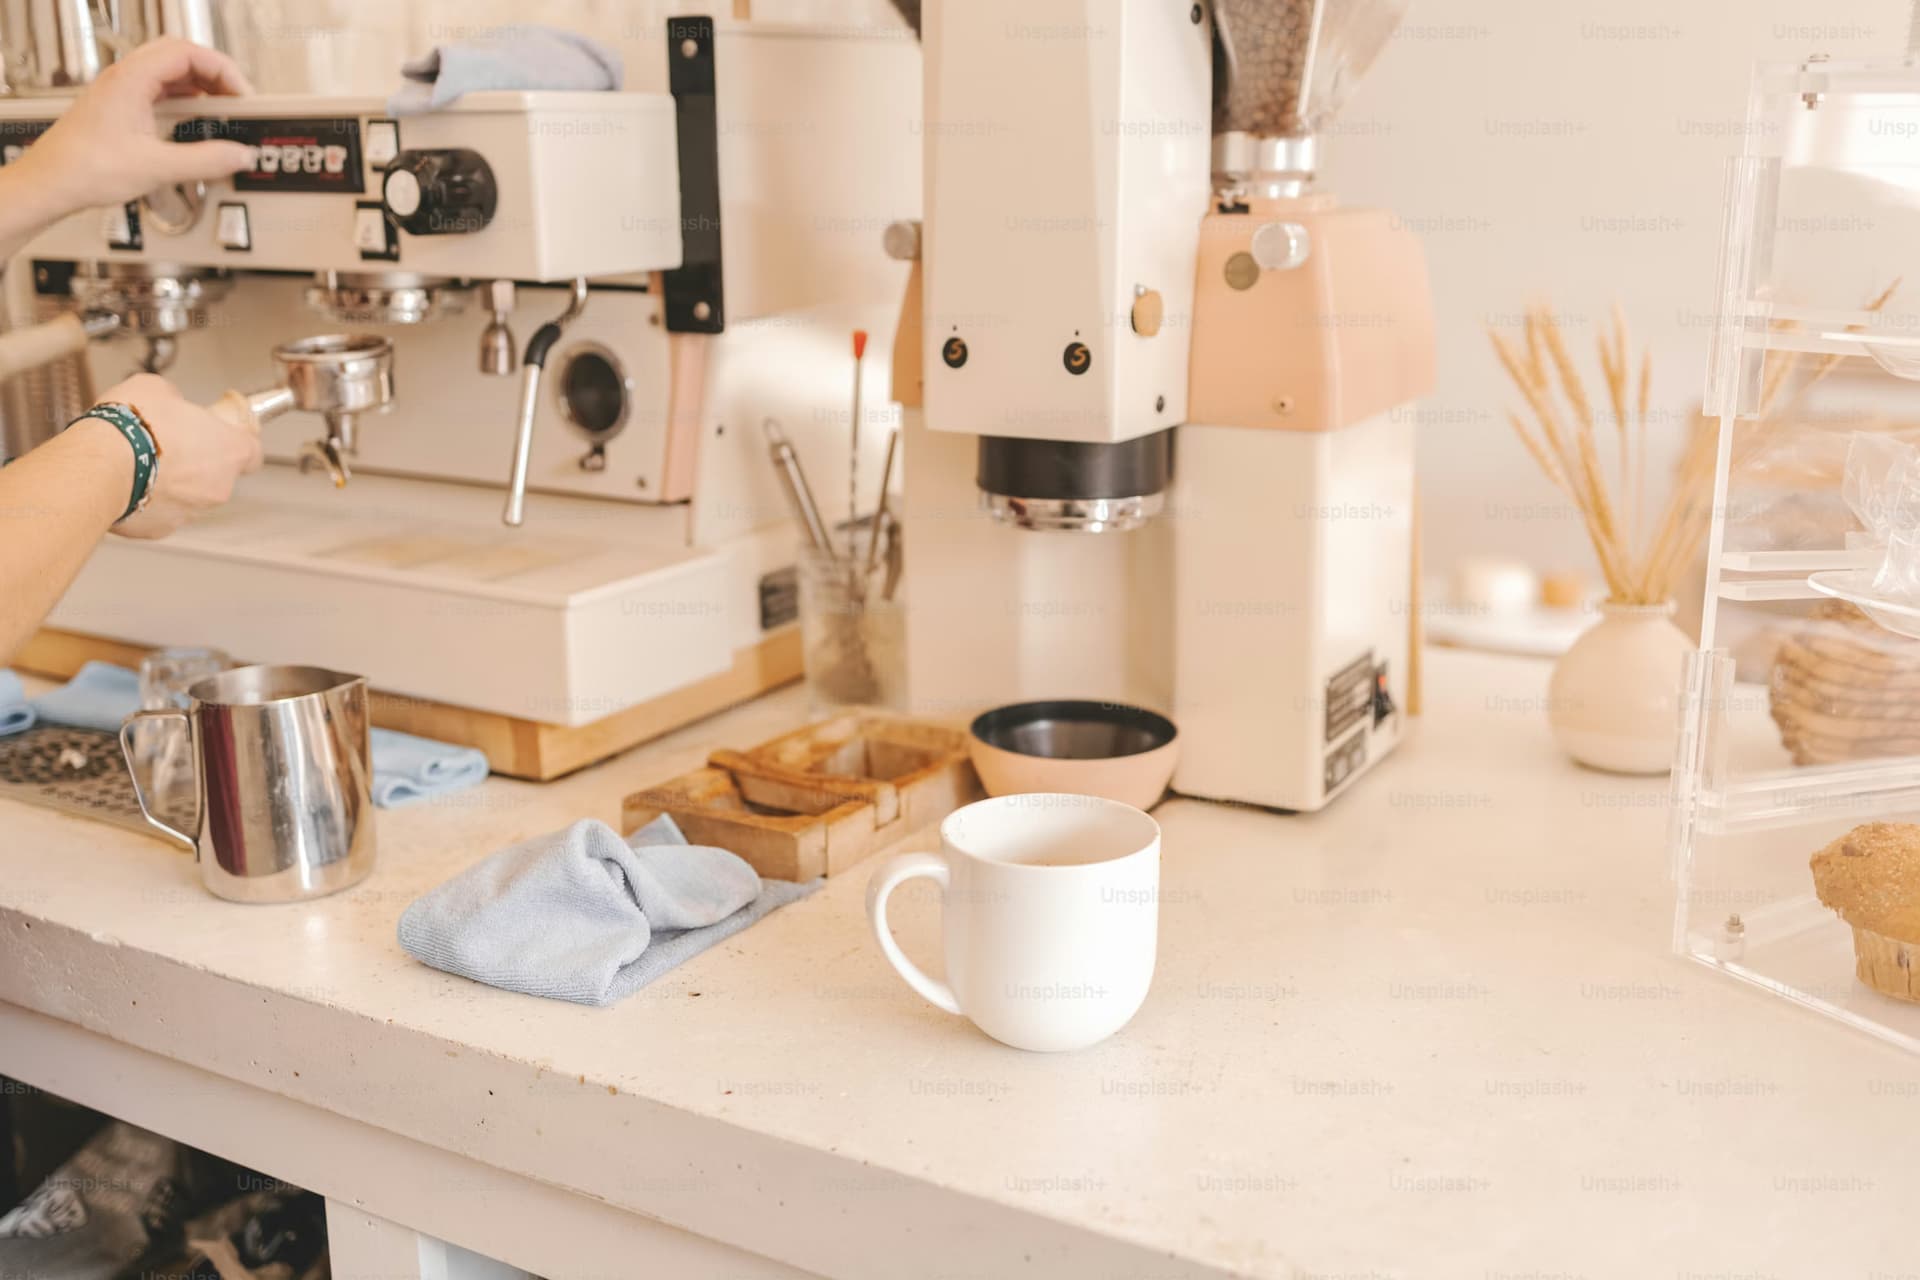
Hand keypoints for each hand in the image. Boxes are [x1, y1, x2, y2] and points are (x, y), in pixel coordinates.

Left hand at [14, 39, 254, 215]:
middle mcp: (125, 78)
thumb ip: (205, 161)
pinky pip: (159, 90)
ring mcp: (120, 91)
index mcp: (131, 79)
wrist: (50, 183)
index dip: (222, 70)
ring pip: (169, 72)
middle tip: (236, 100)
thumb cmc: (85, 169)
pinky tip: (195, 120)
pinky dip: (184, 99)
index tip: (242, 96)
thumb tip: (239, 155)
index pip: (187, 53)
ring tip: (222, 110)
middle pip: (180, 56)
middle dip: (214, 74)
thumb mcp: (156, 167)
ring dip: (200, 86)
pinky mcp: (119, 107)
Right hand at [100, 374, 262, 539]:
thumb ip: (174, 399)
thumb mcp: (156, 388)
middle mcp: (218, 487)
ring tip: (137, 464)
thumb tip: (169, 403)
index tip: (221, 434)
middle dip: (194, 462)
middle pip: (216, 475)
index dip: (235, 441)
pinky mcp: (161, 529)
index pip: (252, 451)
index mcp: (229, 450)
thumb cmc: (131, 425)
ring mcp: (191, 512)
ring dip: (169, 483)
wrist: (98, 466)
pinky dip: (145, 501)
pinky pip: (158, 513)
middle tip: (164, 445)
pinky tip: (124, 484)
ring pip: (187, 497)